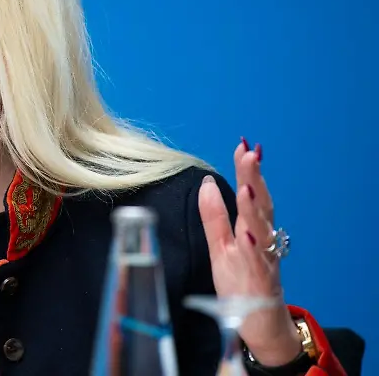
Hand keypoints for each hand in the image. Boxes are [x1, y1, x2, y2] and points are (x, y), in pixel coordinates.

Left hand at [198, 139, 302, 365]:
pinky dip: (255, 247)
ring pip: (263, 231)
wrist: (259, 324)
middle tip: (250, 154)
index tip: (242, 145)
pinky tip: (249, 233)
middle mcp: (261, 241)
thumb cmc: (241, 283)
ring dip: (254, 208)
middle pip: (259, 205)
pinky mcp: (261, 282)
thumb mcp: (220, 246)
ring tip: (246, 186)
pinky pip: (260, 263)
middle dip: (255, 179)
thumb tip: (207, 182)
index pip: (250, 194)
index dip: (246, 171)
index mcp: (250, 230)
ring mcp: (263, 260)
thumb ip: (214, 216)